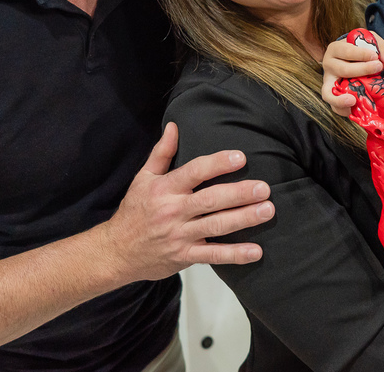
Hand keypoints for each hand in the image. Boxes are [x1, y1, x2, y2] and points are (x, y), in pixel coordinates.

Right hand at [100, 123, 273, 281]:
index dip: (218, 164)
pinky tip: (256, 251)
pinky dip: (235, 255)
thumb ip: (162, 152)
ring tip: (267, 210)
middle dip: (239, 194)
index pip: (194, 172)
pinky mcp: (185, 257)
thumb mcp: (143, 178)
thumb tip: (175, 125)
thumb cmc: (134, 212)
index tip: (240, 157)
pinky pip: (212, 256)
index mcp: (165, 189)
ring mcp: (180, 235)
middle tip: (264, 188)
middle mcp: (174, 211)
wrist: (117, 251)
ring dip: (244, 219)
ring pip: (216, 226)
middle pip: (210, 200)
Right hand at [322, 31, 383, 116]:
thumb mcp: (370, 41)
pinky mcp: (332, 95)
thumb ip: (380, 47)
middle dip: (362, 70)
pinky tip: (352, 109)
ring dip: (340, 98)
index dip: (361, 54)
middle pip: (342, 69)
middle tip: (378, 68)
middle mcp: (329, 65)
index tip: (375, 57)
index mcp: (335, 49)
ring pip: (329, 91)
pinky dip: (341, 109)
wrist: (352, 58)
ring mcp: (328, 81)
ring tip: (353, 100)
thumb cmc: (360, 49)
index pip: (346, 51)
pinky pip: (333, 105)